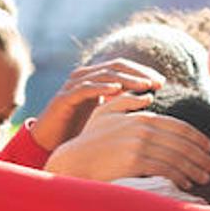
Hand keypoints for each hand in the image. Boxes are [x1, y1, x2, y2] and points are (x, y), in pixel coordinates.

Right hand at [28, 58, 166, 150]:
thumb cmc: (79, 131)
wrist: (48, 144)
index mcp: (96, 79)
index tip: (161, 83)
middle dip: (139, 74)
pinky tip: (117, 90)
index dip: (143, 72)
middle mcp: (84, 78)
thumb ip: (123, 107)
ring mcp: (73, 86)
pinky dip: (101, 87)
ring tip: (144, 86)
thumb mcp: (105, 117)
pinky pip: (84, 89)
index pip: (123, 67)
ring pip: (103, 75)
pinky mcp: (63, 99)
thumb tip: (150, 104)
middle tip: (157, 83)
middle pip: (116, 66)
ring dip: (126, 79)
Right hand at [46, 92, 209, 188]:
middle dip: (202, 156)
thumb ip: (126, 102)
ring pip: (177, 157)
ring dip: (195, 169)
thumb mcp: (105, 114)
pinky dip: (179, 177)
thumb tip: (148, 97)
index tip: (209, 148)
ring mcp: (139, 144)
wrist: (72, 161)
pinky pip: (166, 170)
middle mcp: (143, 128)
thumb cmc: (89, 141)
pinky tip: (186, 184)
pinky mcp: (135, 162)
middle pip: (183, 143)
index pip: (179, 127)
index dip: (198, 138)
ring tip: (204, 179)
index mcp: (141, 117)